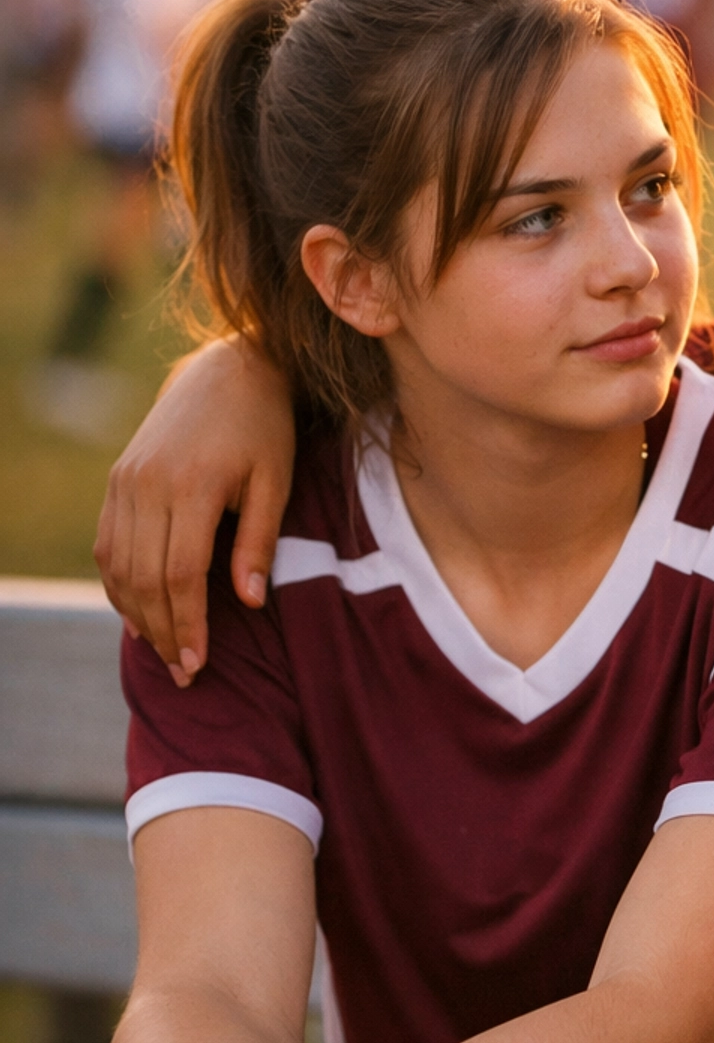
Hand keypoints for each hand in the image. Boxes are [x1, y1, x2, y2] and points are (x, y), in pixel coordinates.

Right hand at [95, 337, 294, 680]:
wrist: (228, 369)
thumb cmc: (265, 428)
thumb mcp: (276, 480)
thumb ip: (260, 541)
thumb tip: (249, 603)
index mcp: (194, 485)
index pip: (181, 575)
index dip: (188, 625)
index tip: (199, 665)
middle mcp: (149, 483)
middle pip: (144, 578)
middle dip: (163, 633)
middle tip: (184, 673)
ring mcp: (126, 480)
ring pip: (118, 565)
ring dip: (136, 615)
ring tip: (163, 651)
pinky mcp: (117, 478)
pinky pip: (107, 543)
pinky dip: (117, 584)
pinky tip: (137, 614)